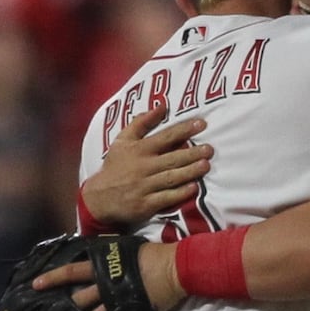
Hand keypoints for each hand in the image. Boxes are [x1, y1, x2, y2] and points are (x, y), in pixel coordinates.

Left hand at [32, 241, 185, 310]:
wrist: (176, 267)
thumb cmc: (154, 254)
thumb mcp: (128, 247)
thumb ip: (111, 252)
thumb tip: (99, 251)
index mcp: (104, 264)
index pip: (73, 271)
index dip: (53, 278)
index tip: (36, 284)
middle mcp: (106, 282)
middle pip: (79, 296)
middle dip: (66, 305)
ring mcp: (117, 299)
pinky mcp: (130, 310)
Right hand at [82, 107, 212, 227]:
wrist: (99, 197)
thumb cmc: (116, 166)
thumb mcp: (123, 140)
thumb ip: (142, 122)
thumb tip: (162, 105)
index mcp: (139, 149)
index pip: (165, 137)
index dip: (184, 130)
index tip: (202, 124)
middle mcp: (143, 167)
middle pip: (172, 158)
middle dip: (192, 153)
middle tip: (210, 149)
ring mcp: (144, 186)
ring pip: (171, 178)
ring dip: (190, 172)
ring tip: (206, 165)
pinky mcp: (145, 204)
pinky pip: (166, 198)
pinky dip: (180, 193)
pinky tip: (194, 188)